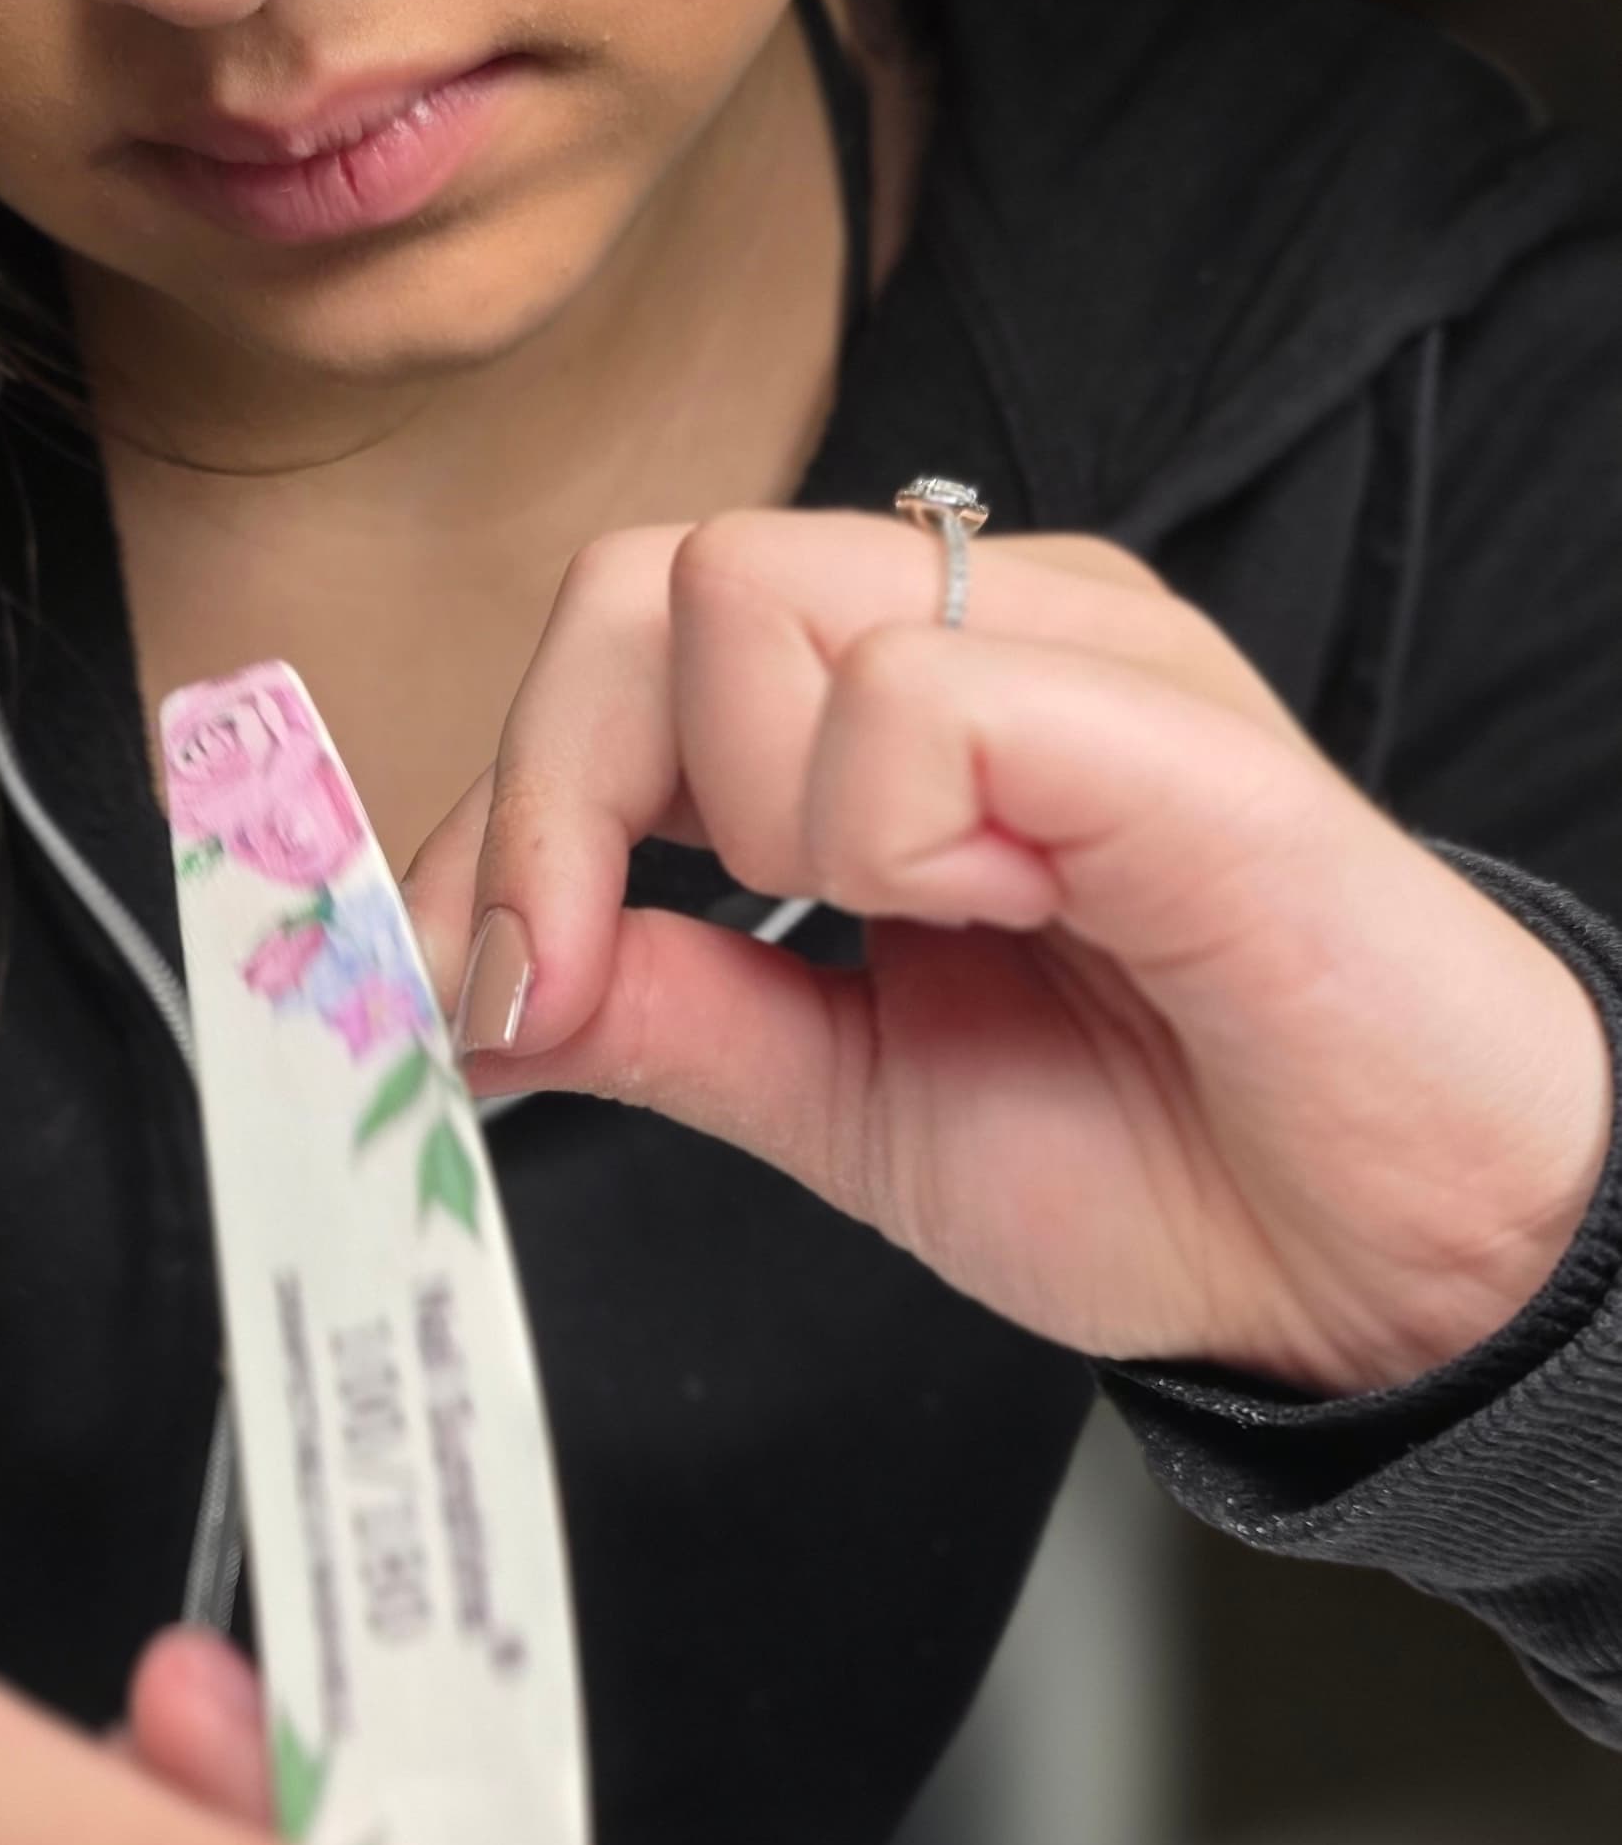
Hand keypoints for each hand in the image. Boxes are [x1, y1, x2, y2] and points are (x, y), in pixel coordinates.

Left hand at [408, 515, 1612, 1392]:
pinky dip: (894, 837)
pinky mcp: (1162, 723)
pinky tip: (1007, 919)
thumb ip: (669, 1019)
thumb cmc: (1171, 1160)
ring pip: (747, 598)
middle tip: (583, 979)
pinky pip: (919, 696)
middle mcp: (976, 634)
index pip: (616, 641)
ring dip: (755, 818)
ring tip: (915, 933)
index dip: (496, 812)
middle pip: (640, 581)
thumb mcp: (846, 1104)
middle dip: (553, 804)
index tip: (459, 992)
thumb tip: (464, 989)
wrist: (1385, 1263)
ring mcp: (1074, 651)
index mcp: (895, 707)